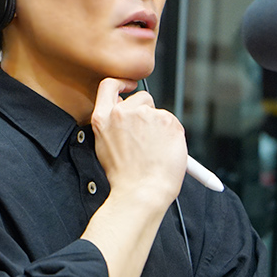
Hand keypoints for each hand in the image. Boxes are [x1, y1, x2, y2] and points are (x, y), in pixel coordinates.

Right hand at [91, 78, 187, 207]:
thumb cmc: (125, 178)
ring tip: (154, 151)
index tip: (129, 86)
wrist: (142, 193)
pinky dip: (172, 135)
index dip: (121, 83)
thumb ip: (114, 126)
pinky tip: (164, 152)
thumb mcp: (105, 147)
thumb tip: (128, 115)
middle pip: (142, 98)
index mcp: (103, 118)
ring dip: (160, 127)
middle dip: (147, 112)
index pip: (109, 85)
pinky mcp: (167, 120)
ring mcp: (146, 115)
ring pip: (159, 112)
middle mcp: (123, 112)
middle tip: (148, 138)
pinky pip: (173, 123)